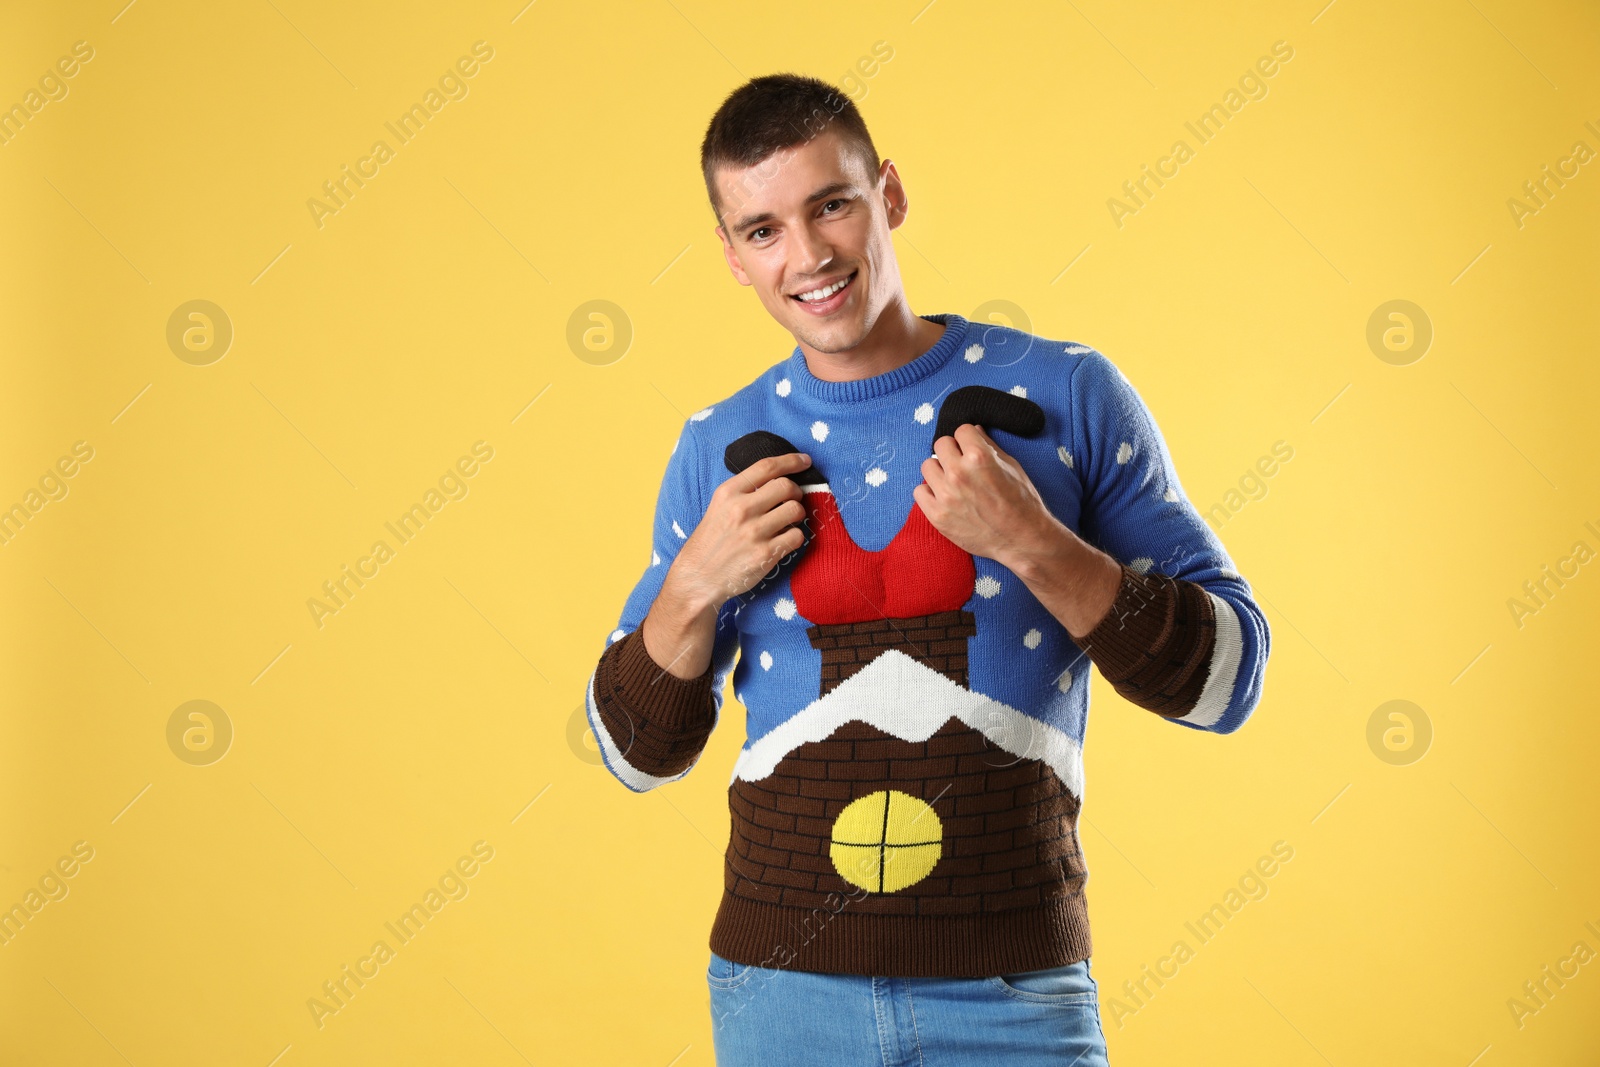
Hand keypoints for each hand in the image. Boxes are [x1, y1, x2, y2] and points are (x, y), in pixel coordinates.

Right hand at [644, 451, 811, 680]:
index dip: (791, 460)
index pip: (766, 466)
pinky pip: (797, 536)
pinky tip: (784, 540)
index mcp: (728, 492)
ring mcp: (754, 532)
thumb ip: (744, 492)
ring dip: (797, 514)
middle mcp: (741, 509)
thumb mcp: (718, 507)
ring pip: (795, 510)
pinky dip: (796, 537)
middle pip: (786, 486)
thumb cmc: (711, 541)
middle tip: (792, 500)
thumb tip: (778, 479)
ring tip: (787, 522)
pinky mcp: (765, 554)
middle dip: (796, 492)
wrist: (698, 578)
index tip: (804, 461)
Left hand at [914, 424, 1119, 636]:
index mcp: (979, 457)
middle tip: (962, 465)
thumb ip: (989, 446)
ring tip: (953, 482)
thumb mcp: (1011, 467)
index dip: (969, 439)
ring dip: (939, 471)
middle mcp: (959, 473)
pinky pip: (919, 492)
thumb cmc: (1022, 502)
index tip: (971, 448)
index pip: (961, 430)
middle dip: (953, 451)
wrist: (1022, 539)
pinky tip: (944, 498)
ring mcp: (946, 495)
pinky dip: (930, 493)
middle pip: (941, 444)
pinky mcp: (937, 515)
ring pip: (927, 466)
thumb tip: (975, 430)